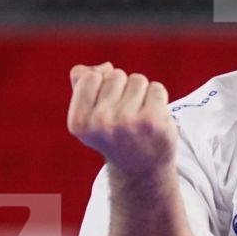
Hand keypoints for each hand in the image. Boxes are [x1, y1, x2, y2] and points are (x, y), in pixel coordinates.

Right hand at [67, 62, 175, 177]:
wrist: (141, 169)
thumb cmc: (114, 135)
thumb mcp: (88, 114)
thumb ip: (82, 82)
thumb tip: (105, 66)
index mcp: (79, 122)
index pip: (89, 77)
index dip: (101, 87)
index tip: (105, 110)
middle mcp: (100, 123)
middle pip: (115, 75)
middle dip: (122, 90)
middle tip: (124, 118)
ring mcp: (127, 121)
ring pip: (137, 79)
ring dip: (141, 94)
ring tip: (138, 118)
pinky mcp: (153, 120)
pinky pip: (156, 88)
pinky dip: (157, 100)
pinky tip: (153, 120)